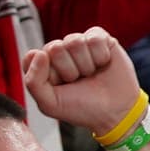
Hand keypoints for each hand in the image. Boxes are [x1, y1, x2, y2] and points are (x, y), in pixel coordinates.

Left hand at [23, 28, 143, 132]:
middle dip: (69, 70)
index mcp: (44, 66)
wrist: (116, 112)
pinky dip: (101, 55)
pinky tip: (104, 64)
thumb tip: (38, 53)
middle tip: (80, 81)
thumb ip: (33, 82)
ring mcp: (80, 44)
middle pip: (55, 47)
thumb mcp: (50, 104)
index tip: (60, 87)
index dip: (48, 73)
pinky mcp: (100, 39)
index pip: (33, 56)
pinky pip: (94, 38)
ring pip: (74, 41)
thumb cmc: (83, 108)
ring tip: (92, 74)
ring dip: (86, 64)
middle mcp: (60, 52)